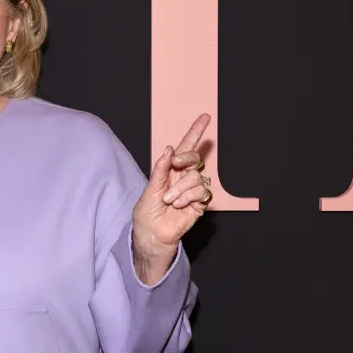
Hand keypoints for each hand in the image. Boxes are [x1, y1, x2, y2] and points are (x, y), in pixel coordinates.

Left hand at [131, 114, 211, 276]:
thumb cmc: (147, 214)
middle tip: (175, 165)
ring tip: (170, 200)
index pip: (185, 148)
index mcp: (170, 170)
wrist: (152, 235)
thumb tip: (169, 150)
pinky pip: (202, 192)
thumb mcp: (149, 189)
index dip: (195, 132)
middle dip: (185, 158)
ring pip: (196, 176)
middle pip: (195, 158)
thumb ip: (160, 170)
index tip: (205, 117)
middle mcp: (184, 177)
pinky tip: (179, 205)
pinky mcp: (200, 203)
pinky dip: (189, 197)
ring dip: (181, 188)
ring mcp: (193, 190)